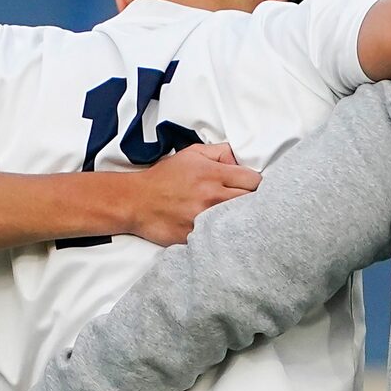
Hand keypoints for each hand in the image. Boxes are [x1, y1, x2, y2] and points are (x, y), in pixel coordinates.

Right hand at [122, 142, 257, 245]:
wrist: (136, 201)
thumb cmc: (165, 177)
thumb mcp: (192, 154)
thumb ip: (220, 152)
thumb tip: (240, 159)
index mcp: (213, 175)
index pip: (254, 181)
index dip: (254, 184)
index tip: (248, 187)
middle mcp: (213, 197)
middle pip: (253, 203)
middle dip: (252, 201)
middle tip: (243, 202)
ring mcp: (206, 219)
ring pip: (241, 221)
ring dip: (240, 219)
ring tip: (234, 216)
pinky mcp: (199, 237)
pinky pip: (223, 237)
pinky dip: (225, 234)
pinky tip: (222, 231)